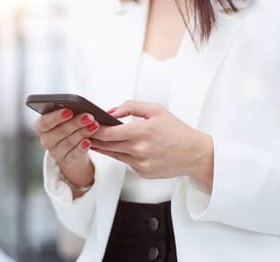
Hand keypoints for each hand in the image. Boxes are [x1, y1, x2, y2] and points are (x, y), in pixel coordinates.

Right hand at [33, 108, 99, 197]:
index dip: (56, 117)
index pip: (44, 122)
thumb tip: (80, 107)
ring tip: (94, 125)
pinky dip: (81, 147)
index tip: (69, 110)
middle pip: (59, 132)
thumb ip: (69, 111)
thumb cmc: (68, 124)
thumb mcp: (66, 117)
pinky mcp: (66, 160)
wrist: (71, 145)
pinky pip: (74, 154)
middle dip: (75, 123)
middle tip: (89, 116)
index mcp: (40, 126)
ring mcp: (55, 152)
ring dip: (82, 133)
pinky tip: (88, 142)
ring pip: (68, 142)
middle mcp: (45, 140)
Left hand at [92, 100, 213, 189]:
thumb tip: (111, 111)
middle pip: (107, 145)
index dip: (94, 129)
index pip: (108, 133)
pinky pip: (125, 162)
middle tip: (84, 132)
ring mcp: (141, 163)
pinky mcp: (143, 172)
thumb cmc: (177, 131)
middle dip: (94, 138)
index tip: (87, 124)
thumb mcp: (155, 110)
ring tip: (93, 139)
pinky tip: (116, 148)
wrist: (195, 154)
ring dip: (102, 147)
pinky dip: (120, 154)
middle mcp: (140, 149)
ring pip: (113, 155)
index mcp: (142, 132)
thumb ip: (130, 107)